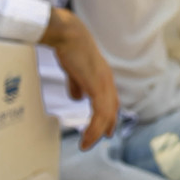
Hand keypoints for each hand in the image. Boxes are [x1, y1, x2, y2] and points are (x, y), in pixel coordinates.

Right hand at [40, 7, 118, 149]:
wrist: (68, 35)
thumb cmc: (69, 48)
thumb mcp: (74, 70)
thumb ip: (77, 84)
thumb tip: (77, 98)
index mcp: (103, 76)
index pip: (111, 99)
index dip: (109, 115)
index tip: (106, 130)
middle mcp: (107, 80)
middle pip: (112, 109)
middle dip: (106, 126)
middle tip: (97, 140)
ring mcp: (104, 83)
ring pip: (106, 115)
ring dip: (96, 132)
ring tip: (86, 144)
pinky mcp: (98, 86)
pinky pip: (99, 114)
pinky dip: (94, 129)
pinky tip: (85, 137)